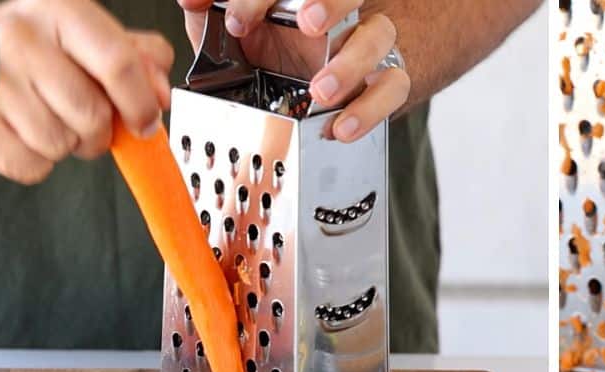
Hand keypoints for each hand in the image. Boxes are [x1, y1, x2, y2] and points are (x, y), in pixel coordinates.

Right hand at [0, 0, 172, 184]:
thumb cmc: (35, 48)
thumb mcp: (88, 38)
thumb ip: (139, 60)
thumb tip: (161, 95)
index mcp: (59, 10)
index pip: (118, 63)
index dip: (141, 104)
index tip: (146, 123)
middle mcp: (18, 37)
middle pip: (93, 115)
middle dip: (99, 131)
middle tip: (83, 119)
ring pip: (62, 144)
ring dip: (65, 145)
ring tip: (45, 118)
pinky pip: (31, 166)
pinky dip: (36, 162)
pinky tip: (21, 133)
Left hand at [177, 0, 410, 141]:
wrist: (318, 86)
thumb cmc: (274, 49)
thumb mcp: (236, 27)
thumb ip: (211, 9)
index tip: (237, 22)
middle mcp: (339, 11)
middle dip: (330, 3)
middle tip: (307, 22)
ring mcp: (367, 42)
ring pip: (377, 37)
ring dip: (352, 63)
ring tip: (322, 90)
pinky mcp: (387, 78)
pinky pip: (394, 87)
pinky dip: (370, 108)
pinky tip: (341, 127)